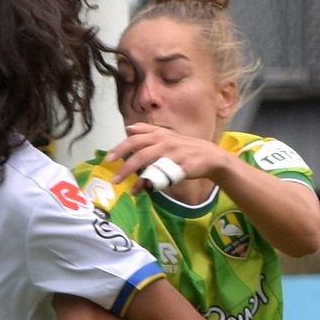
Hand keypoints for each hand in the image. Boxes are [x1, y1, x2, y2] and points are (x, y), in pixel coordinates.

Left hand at [108, 123, 227, 193]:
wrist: (210, 157)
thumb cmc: (185, 148)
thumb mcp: (167, 136)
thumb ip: (147, 132)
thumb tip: (128, 128)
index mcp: (159, 134)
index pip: (135, 138)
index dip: (120, 147)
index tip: (108, 158)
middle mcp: (164, 141)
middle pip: (138, 148)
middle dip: (122, 160)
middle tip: (114, 176)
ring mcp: (172, 152)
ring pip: (147, 160)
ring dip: (133, 174)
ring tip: (125, 186)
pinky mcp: (181, 165)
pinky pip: (162, 174)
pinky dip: (150, 183)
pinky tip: (142, 190)